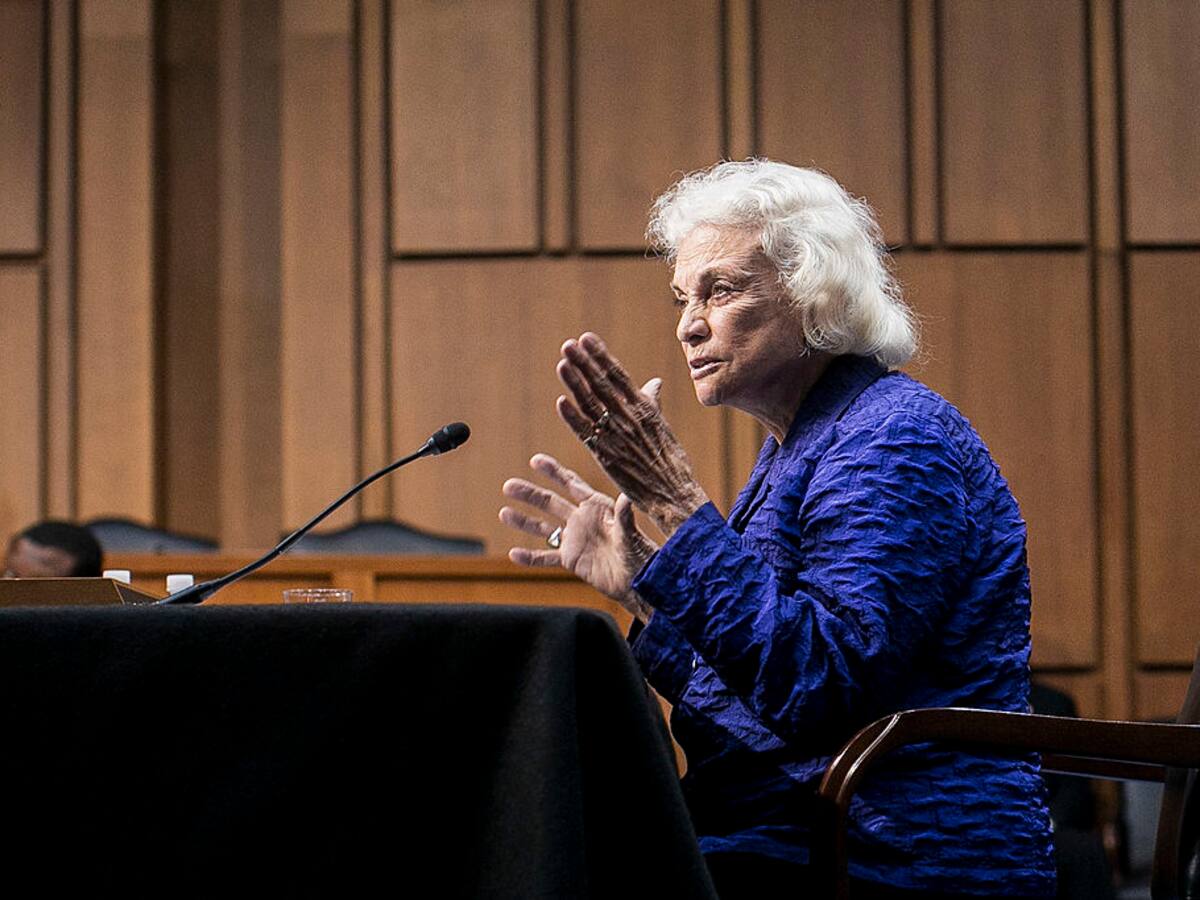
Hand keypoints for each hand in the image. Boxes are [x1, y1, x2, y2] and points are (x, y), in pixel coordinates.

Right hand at [500, 454, 657, 622]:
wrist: (638, 581)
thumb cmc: (640, 554)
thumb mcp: (630, 534)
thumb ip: (624, 516)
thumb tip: (627, 496)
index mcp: (596, 507)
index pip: (571, 484)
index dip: (553, 471)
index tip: (535, 460)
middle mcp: (582, 519)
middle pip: (550, 502)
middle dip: (529, 494)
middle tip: (508, 486)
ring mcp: (575, 539)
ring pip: (544, 527)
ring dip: (524, 521)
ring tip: (503, 513)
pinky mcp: (571, 560)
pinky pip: (546, 557)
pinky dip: (531, 557)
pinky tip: (514, 554)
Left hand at [557, 332, 709, 536]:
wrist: (674, 493)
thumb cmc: (670, 460)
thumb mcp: (663, 426)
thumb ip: (652, 402)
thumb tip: (653, 382)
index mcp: (644, 408)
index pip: (618, 375)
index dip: (600, 356)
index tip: (586, 338)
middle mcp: (629, 418)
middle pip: (601, 385)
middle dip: (584, 363)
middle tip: (568, 344)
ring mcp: (617, 436)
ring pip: (591, 405)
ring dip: (575, 384)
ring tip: (562, 364)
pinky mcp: (607, 456)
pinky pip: (587, 434)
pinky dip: (573, 418)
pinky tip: (561, 402)